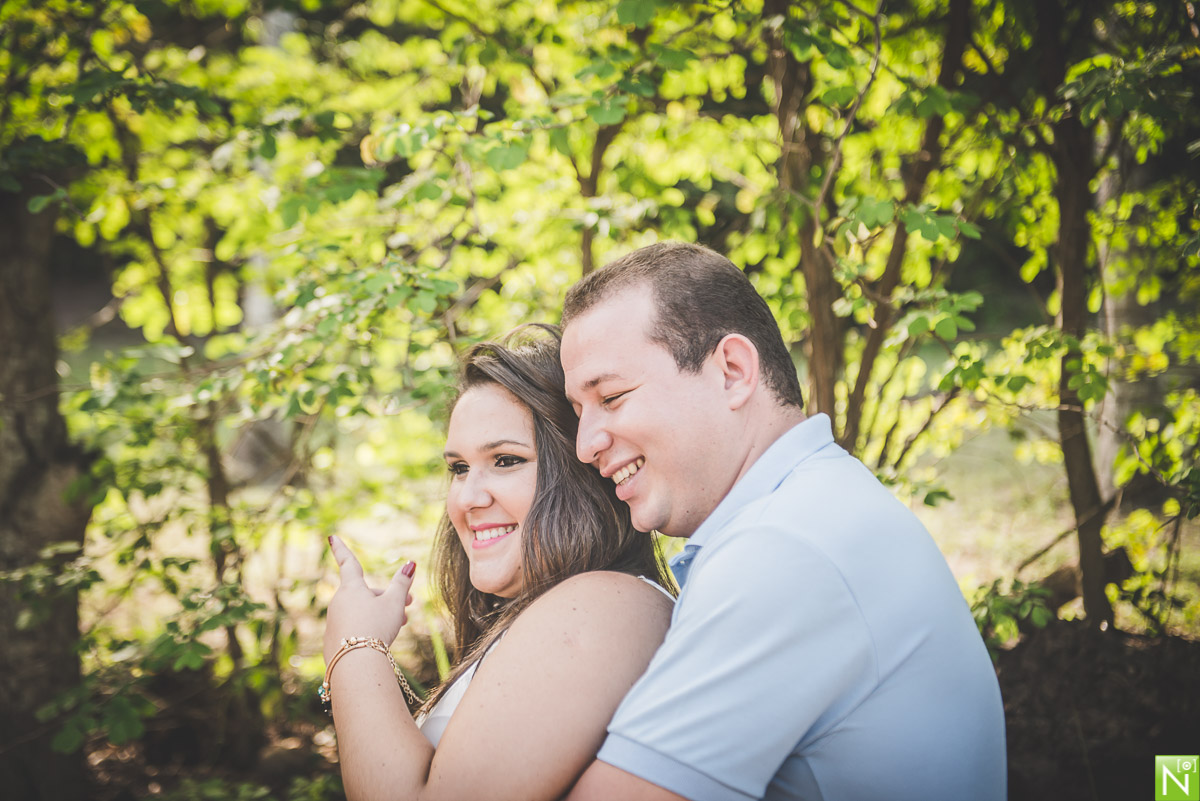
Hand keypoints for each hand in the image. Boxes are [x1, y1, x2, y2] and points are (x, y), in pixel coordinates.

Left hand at [324, 535, 415, 662]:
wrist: (355, 664)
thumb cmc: (376, 627)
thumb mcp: (394, 603)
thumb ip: (401, 583)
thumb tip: (410, 563)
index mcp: (352, 588)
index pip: (348, 563)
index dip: (341, 549)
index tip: (332, 537)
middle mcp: (338, 601)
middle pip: (364, 593)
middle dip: (385, 598)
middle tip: (407, 611)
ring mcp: (333, 621)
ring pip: (360, 611)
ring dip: (379, 615)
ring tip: (397, 628)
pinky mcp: (331, 640)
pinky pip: (352, 628)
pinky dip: (366, 630)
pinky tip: (377, 643)